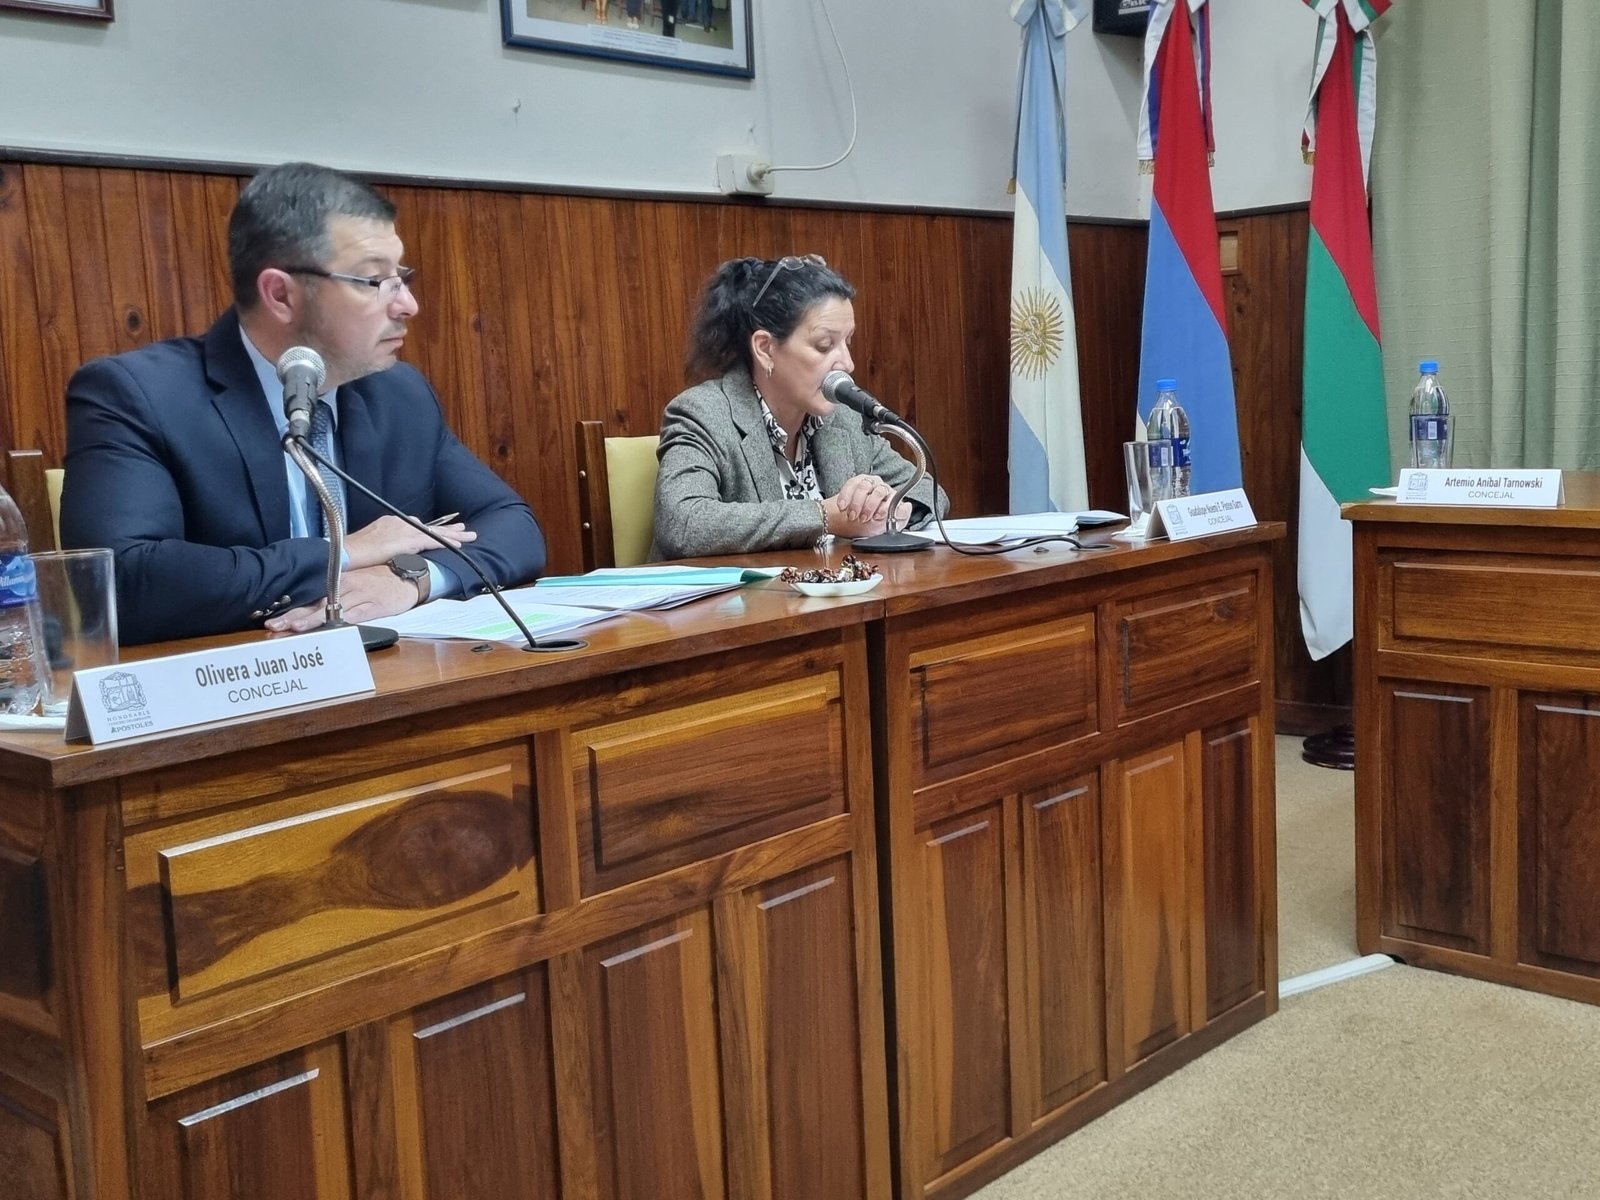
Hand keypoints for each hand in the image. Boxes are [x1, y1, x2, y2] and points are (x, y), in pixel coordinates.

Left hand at [265, 565, 422, 632]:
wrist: (406, 576)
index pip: (308, 599)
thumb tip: (305, 613)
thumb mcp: (350, 585)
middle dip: (294, 617)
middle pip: (315, 605)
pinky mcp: (374, 605)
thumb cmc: (376, 581)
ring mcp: (359, 597)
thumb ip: (330, 597)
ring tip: (295, 628)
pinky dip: (343, 621)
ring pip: (332, 610)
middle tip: (275, 627)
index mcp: (335, 585)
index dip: (290, 610)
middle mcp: (343, 589)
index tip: (271, 621)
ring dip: (313, 620)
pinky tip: (332, 630)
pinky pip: (357, 614)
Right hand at [342, 514, 474, 569]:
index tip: (440, 531)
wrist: (347, 551)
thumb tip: (386, 555)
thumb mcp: (370, 546)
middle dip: (447, 529)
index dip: (430, 530)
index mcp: (390, 523)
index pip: (415, 525)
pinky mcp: (408, 540)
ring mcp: (405, 531)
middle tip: (463, 529)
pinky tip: (458, 546)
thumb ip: (382, 548)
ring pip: (435, 532)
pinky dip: (446, 543)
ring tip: (470, 537)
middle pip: (429, 526)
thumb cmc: (352, 552)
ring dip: (453, 535)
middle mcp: (399, 523)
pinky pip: (433, 541)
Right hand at [823, 475, 897, 536]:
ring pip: (865, 487)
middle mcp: (882, 489)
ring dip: (857, 503)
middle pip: (880, 492)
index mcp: (892, 499)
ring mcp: (869, 484)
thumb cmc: (866, 526)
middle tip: (862, 519)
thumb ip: (899, 518)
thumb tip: (907, 506)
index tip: (876, 517)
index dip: (884, 508)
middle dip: (869, 507)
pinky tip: (843, 506)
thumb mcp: (885, 528)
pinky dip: (846, 496)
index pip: (893, 499)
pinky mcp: (855, 482)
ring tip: (852, 515)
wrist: (845, 525)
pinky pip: (851, 485)